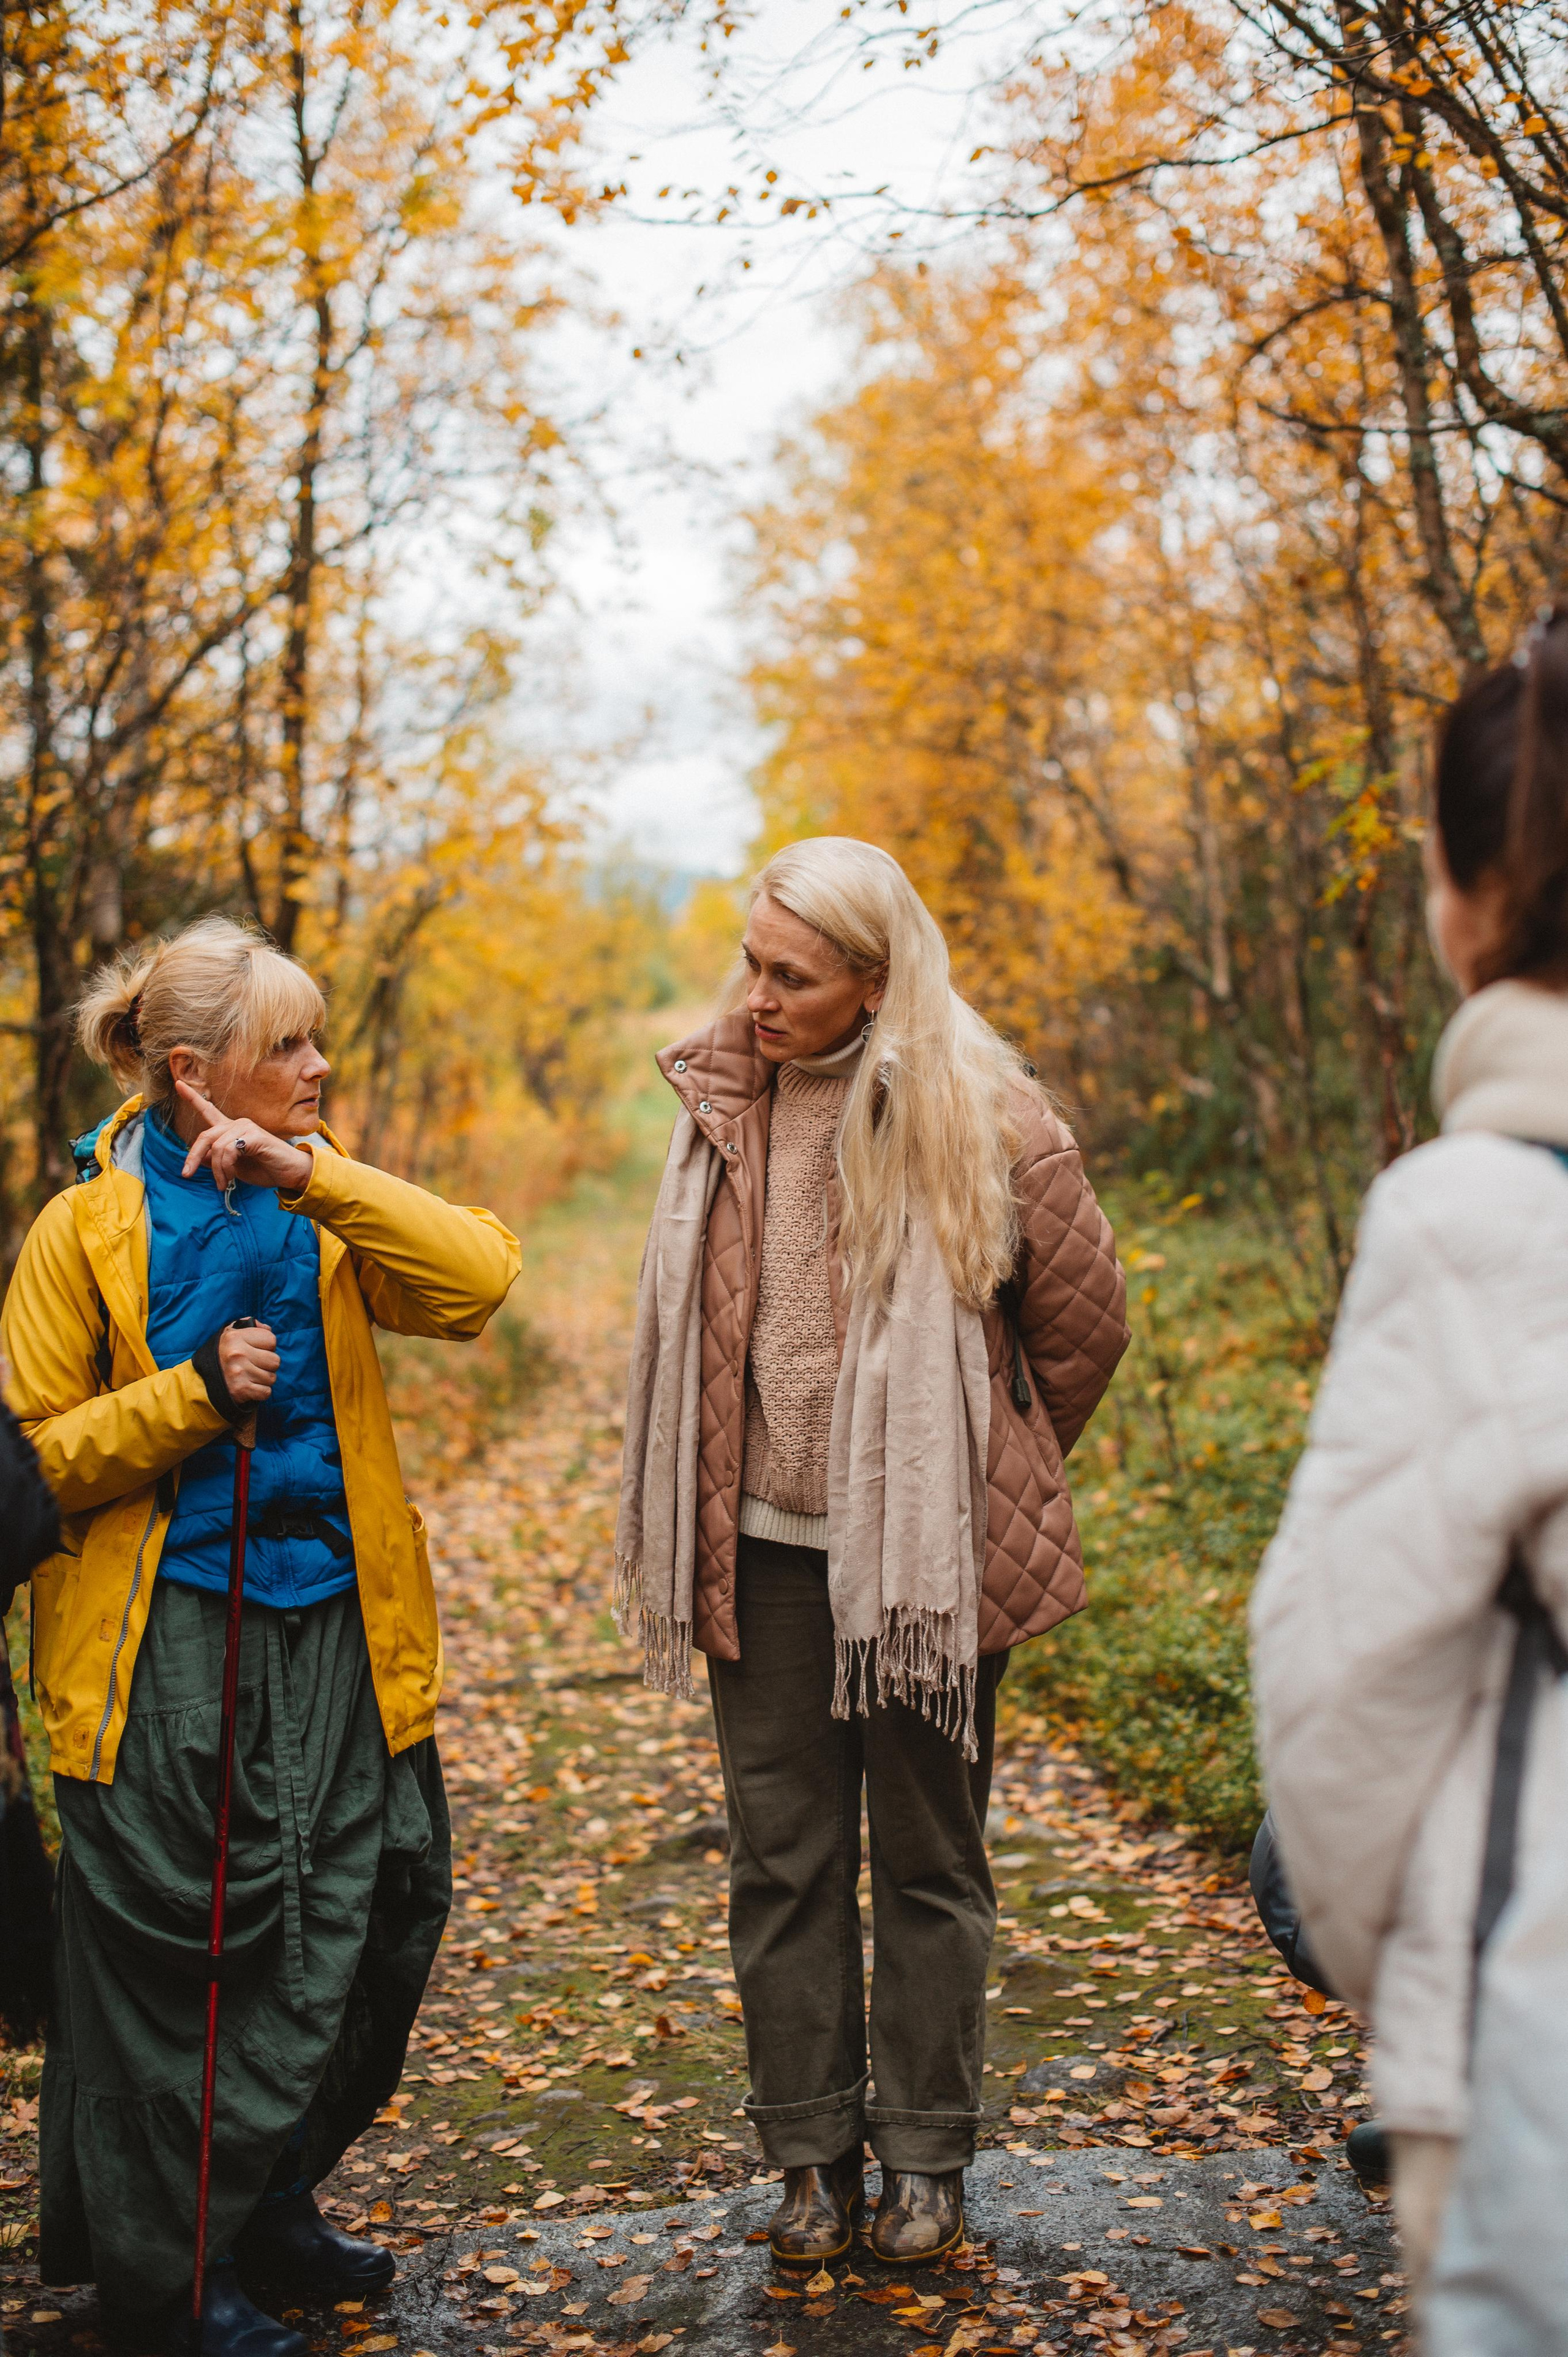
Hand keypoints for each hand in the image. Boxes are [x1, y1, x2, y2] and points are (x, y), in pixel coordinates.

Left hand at [175, 1080, 313, 1194]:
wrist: (291, 1173)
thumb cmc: (265, 1169)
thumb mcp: (234, 1168)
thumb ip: (216, 1160)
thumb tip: (199, 1158)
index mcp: (231, 1130)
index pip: (208, 1110)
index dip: (192, 1097)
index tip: (178, 1083)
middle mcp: (237, 1124)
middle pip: (205, 1136)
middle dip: (192, 1156)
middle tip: (187, 1174)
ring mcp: (246, 1127)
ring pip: (216, 1147)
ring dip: (216, 1170)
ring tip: (222, 1183)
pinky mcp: (254, 1135)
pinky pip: (229, 1150)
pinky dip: (226, 1167)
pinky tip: (231, 1177)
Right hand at [218, 1321, 279, 1404]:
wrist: (203, 1380)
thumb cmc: (224, 1354)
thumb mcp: (231, 1333)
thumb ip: (251, 1326)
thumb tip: (267, 1328)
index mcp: (235, 1337)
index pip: (271, 1340)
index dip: (267, 1346)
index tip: (257, 1350)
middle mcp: (237, 1354)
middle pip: (275, 1360)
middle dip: (268, 1364)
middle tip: (255, 1365)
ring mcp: (238, 1373)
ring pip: (271, 1377)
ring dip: (264, 1379)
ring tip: (251, 1376)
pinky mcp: (240, 1390)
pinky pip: (266, 1392)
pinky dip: (261, 1391)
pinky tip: (251, 1386)